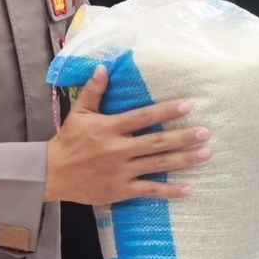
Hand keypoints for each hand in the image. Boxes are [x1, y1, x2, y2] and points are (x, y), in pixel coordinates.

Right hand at [44, 66, 208, 204]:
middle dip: (183, 137)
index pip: (142, 117)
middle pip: (156, 142)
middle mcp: (118, 150)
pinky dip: (170, 191)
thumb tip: (103, 67)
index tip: (186, 106)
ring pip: (158, 165)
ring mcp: (121, 172)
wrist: (52, 173)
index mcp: (109, 128)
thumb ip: (93, 90)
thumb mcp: (79, 112)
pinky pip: (149, 190)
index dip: (165, 111)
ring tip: (206, 153)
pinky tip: (189, 189)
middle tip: (205, 132)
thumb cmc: (68, 140)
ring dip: (184, 159)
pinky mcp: (121, 190)